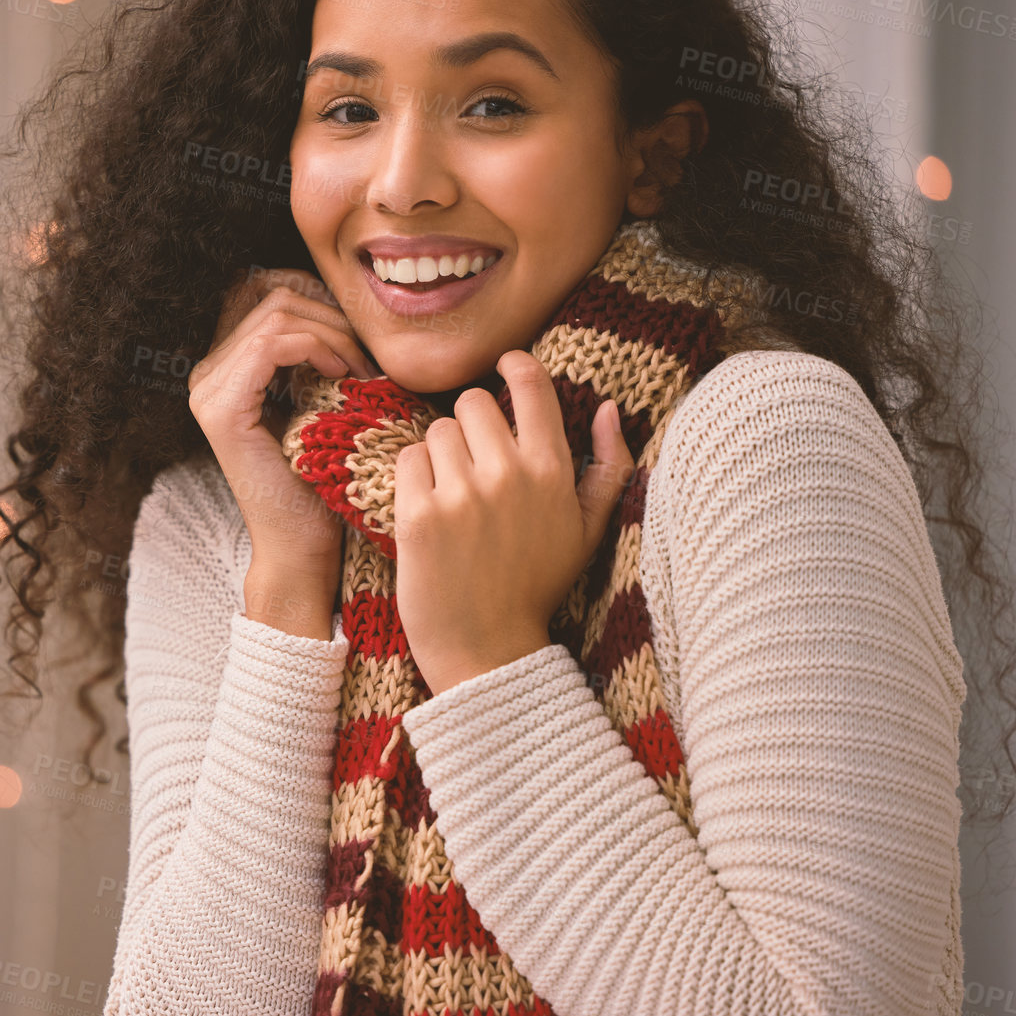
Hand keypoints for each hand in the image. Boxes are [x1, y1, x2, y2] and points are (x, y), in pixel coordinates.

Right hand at [188, 267, 380, 622]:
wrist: (303, 546)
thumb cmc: (320, 481)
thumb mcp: (319, 399)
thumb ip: (316, 354)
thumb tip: (346, 303)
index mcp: (224, 370)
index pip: (268, 294)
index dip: (321, 301)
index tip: (360, 339)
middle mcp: (205, 375)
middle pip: (275, 297)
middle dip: (333, 316)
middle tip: (368, 357)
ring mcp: (207, 390)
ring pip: (278, 313)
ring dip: (333, 333)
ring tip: (360, 369)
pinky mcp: (221, 408)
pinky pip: (274, 343)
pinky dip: (319, 348)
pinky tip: (343, 374)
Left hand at [393, 349, 634, 694]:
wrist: (487, 649)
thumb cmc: (537, 586)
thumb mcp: (588, 530)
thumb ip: (609, 466)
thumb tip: (606, 407)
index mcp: (552, 472)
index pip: (530, 385)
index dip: (514, 365)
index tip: (504, 365)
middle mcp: (508, 476)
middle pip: (473, 403)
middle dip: (470, 425)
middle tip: (474, 462)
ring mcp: (461, 495)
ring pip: (436, 431)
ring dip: (440, 454)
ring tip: (454, 496)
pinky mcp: (418, 515)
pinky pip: (407, 460)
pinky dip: (412, 478)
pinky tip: (429, 510)